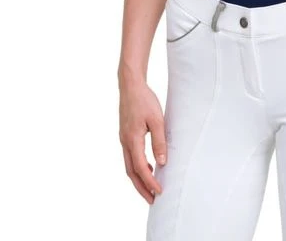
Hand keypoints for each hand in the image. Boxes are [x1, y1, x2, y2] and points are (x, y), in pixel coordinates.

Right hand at [118, 77, 166, 203]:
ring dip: (139, 179)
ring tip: (150, 189)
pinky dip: (137, 167)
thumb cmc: (145, 100)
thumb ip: (159, 141)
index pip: (141, 168)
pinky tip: (149, 167)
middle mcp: (125, 142)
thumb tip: (162, 163)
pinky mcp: (125, 135)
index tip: (159, 192)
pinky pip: (130, 157)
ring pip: (129, 166)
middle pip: (131, 172)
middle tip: (152, 200)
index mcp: (132, 139)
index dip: (150, 182)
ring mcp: (123, 139)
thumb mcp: (157, 119)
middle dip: (141, 188)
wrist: (130, 86)